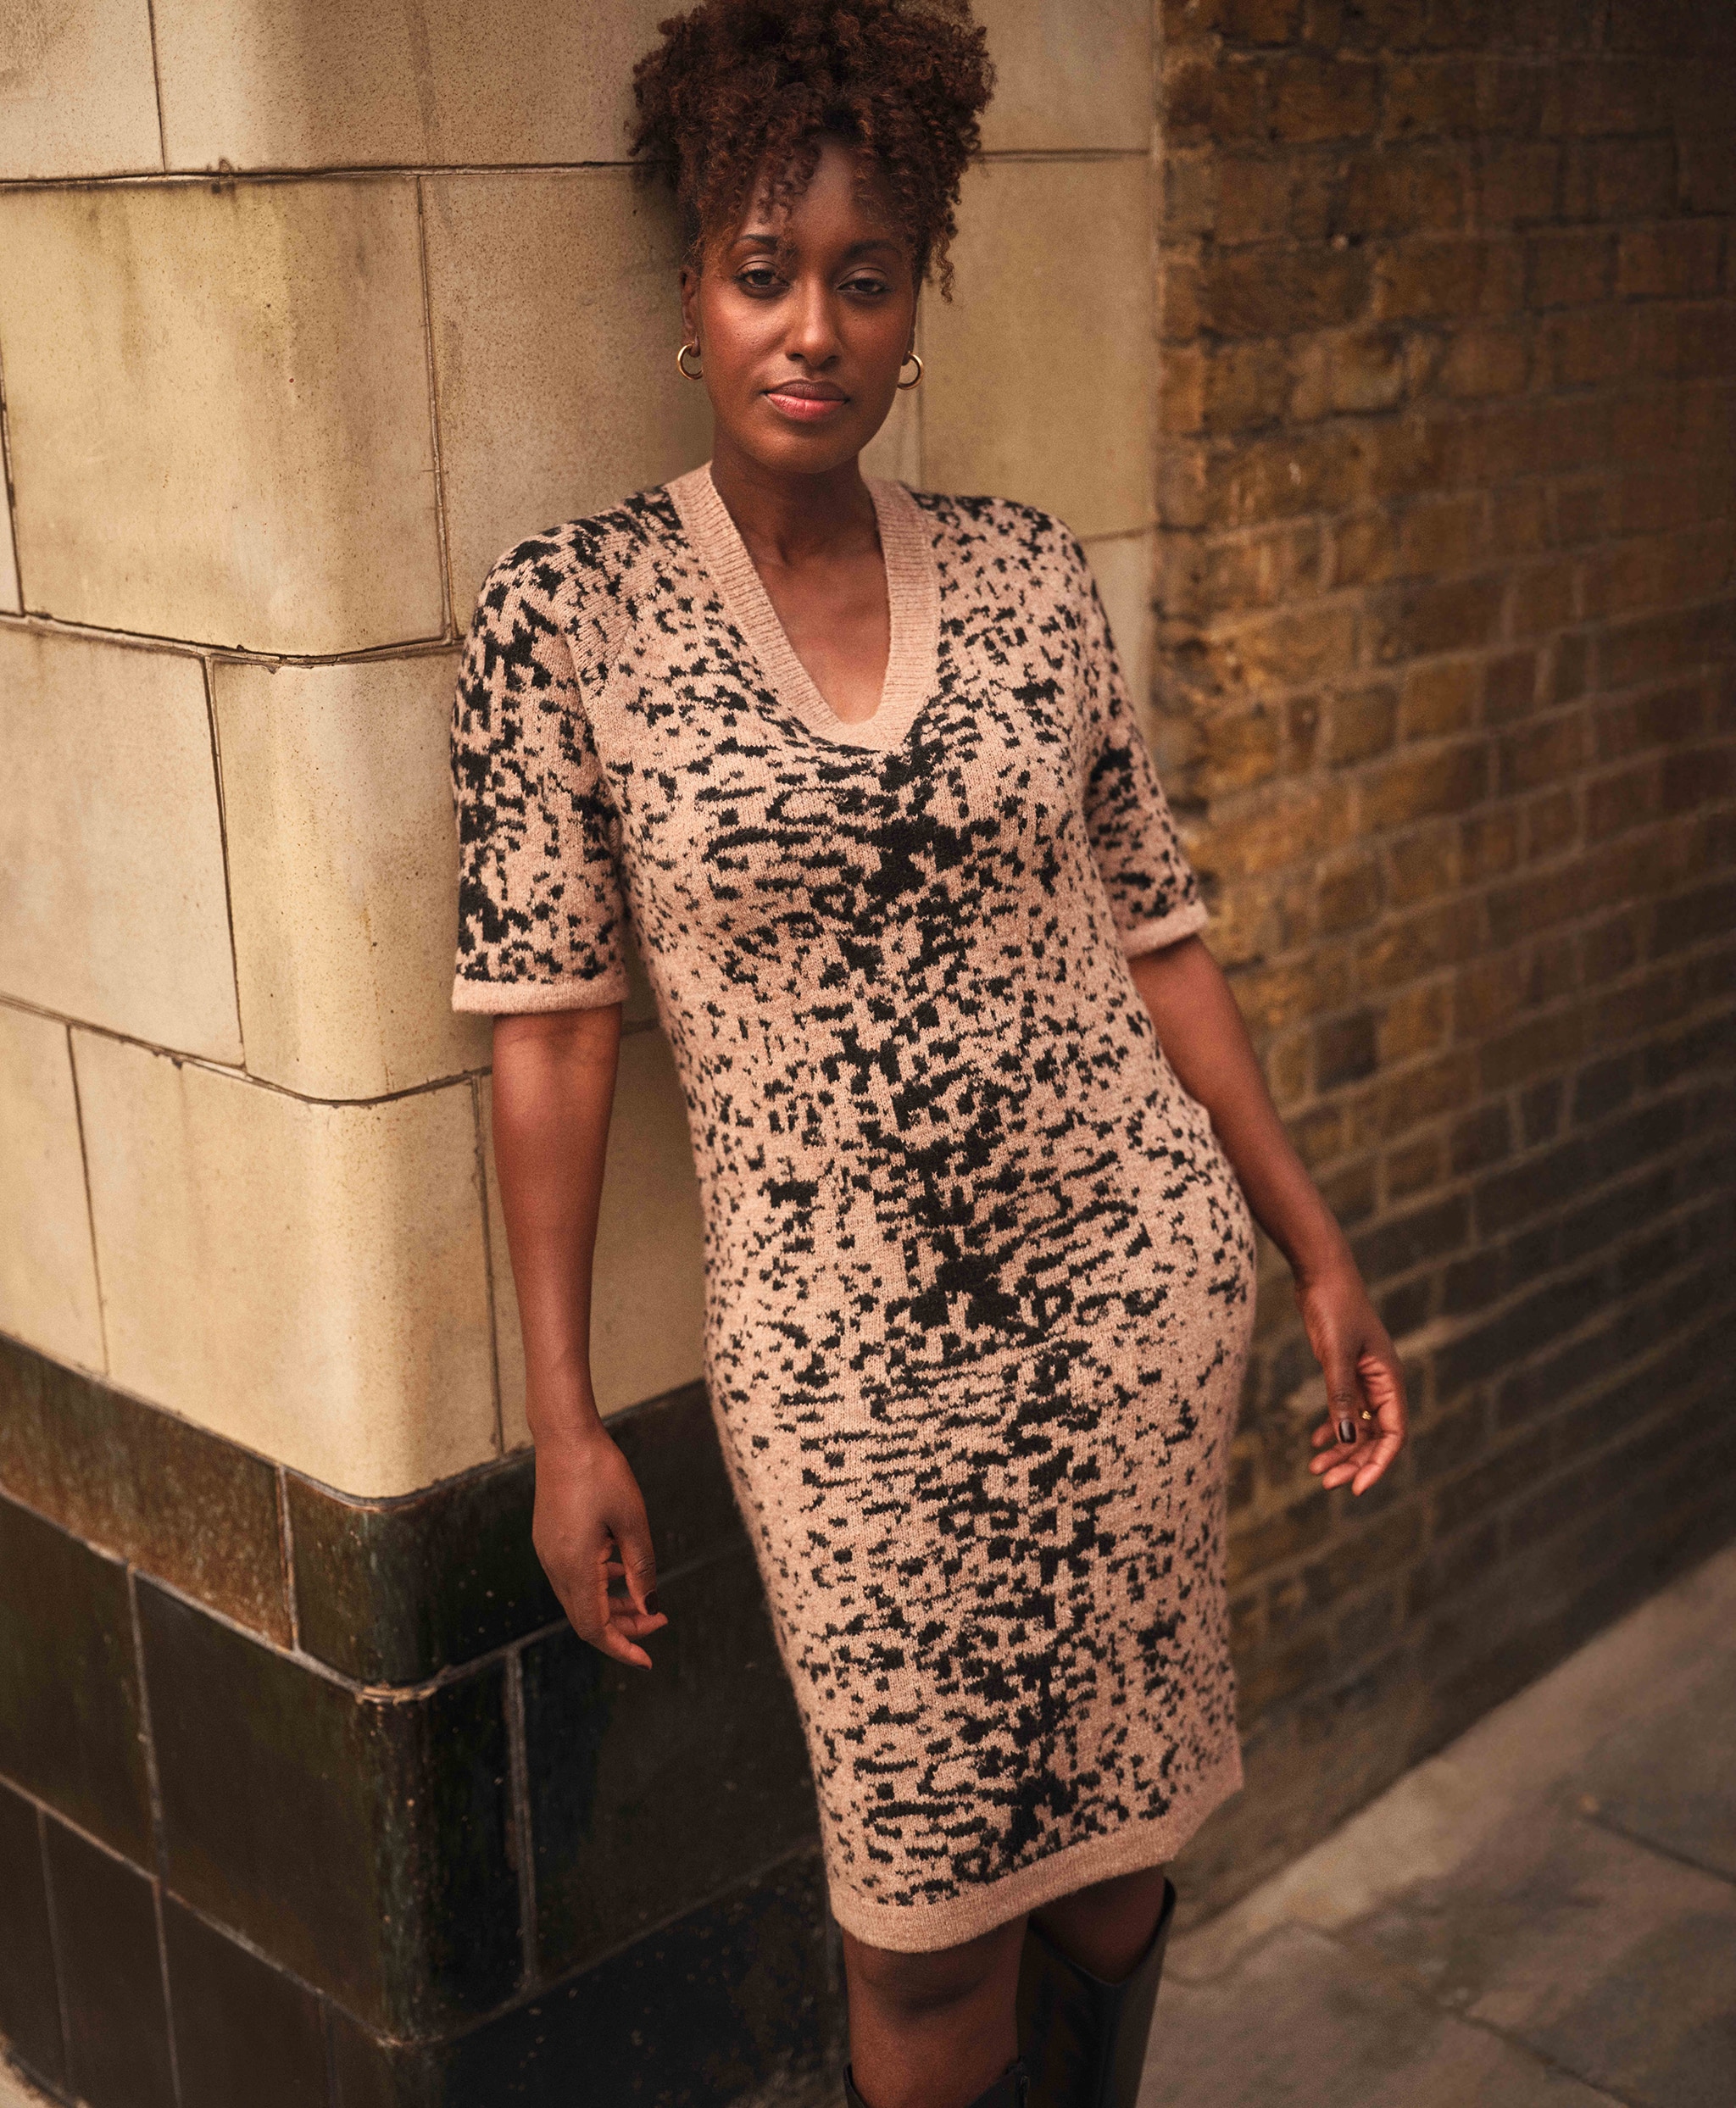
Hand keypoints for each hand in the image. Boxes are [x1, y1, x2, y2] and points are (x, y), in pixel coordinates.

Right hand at [531, 1427, 668, 1668]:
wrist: (564, 1435)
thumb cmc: (600, 1471)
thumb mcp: (632, 1520)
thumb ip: (641, 1568)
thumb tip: (649, 1606)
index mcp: (575, 1566)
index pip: (595, 1628)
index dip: (622, 1647)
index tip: (648, 1658)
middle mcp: (555, 1566)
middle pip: (586, 1618)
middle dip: (622, 1627)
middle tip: (658, 1620)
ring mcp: (549, 1552)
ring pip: (579, 1598)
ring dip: (611, 1606)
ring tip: (644, 1599)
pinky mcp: (549, 1538)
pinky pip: (573, 1576)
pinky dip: (598, 1583)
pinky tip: (619, 1569)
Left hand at [1298, 1264, 1408, 1496]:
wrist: (1321, 1273)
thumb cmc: (1334, 1308)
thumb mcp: (1335, 1354)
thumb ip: (1341, 1395)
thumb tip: (1347, 1439)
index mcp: (1390, 1380)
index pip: (1394, 1434)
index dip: (1379, 1463)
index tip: (1357, 1488)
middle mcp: (1382, 1383)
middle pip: (1376, 1437)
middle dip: (1355, 1462)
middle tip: (1326, 1484)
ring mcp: (1364, 1378)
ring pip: (1360, 1427)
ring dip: (1342, 1450)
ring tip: (1316, 1471)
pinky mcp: (1346, 1371)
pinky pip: (1346, 1410)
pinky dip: (1334, 1428)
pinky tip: (1316, 1443)